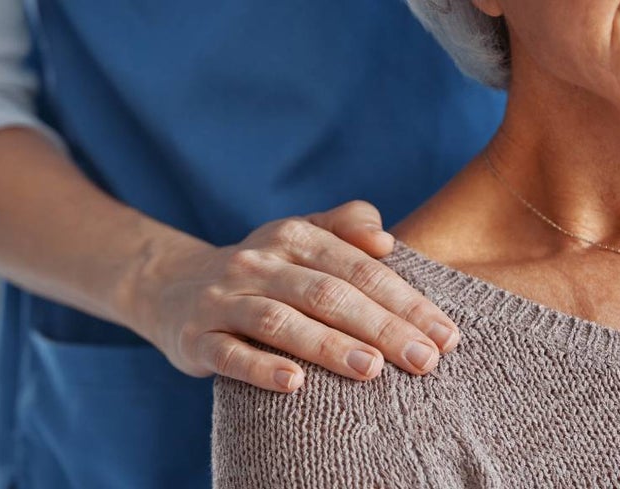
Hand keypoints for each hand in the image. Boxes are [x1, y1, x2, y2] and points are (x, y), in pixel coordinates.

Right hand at [132, 201, 459, 391]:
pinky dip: (261, 367)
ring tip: (372, 369)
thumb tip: (387, 239)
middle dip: (381, 327)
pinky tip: (295, 384)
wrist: (174, 286)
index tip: (445, 334)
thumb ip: (346, 226)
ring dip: (328, 345)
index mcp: (294, 237)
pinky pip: (229, 353)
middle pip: (327, 293)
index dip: (405, 300)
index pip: (359, 268)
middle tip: (425, 360)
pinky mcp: (197, 337)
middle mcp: (259, 263)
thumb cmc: (263, 270)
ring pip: (280, 321)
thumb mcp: (300, 237)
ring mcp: (225, 299)